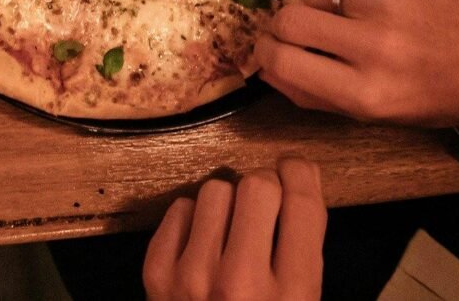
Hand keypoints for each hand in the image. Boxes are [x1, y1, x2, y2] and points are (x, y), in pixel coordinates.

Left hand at [143, 159, 324, 300]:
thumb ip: (303, 253)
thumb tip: (296, 182)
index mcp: (292, 295)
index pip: (300, 204)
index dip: (300, 174)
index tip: (294, 169)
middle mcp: (241, 282)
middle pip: (257, 185)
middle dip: (264, 188)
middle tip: (263, 207)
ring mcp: (192, 277)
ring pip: (214, 190)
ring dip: (227, 203)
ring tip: (230, 232)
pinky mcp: (155, 276)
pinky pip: (179, 209)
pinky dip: (192, 219)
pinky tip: (202, 243)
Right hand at [255, 0, 458, 126]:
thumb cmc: (435, 96)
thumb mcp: (375, 114)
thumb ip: (315, 94)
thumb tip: (266, 70)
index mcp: (366, 93)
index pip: (282, 62)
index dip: (263, 53)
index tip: (265, 50)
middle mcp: (374, 47)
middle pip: (289, 18)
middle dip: (281, 25)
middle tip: (292, 30)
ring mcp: (388, 4)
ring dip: (325, 7)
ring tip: (350, 19)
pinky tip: (376, 4)